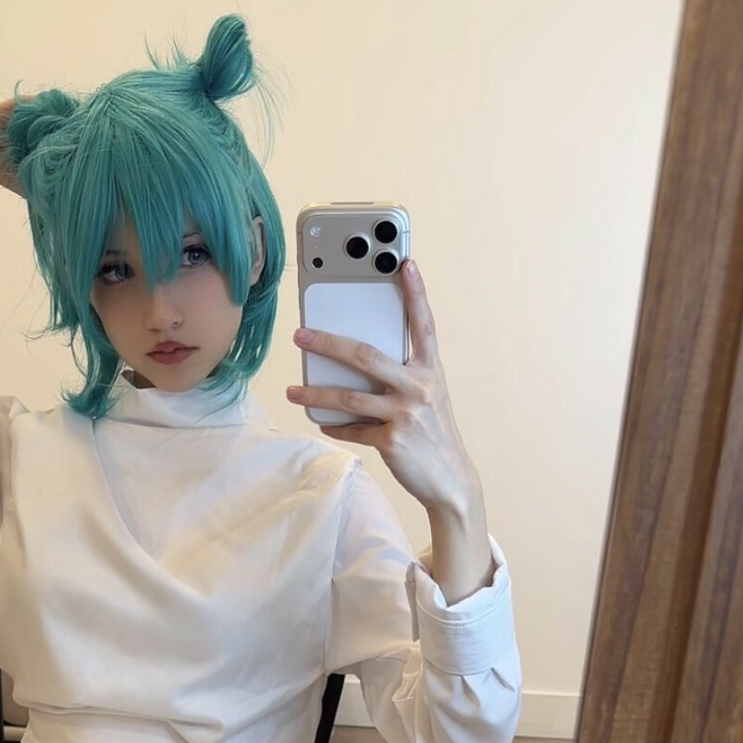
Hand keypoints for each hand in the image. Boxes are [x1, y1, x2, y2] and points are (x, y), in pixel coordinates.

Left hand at [286, 260, 480, 514]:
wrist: (450, 479)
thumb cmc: (434, 433)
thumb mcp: (429, 396)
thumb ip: (404, 374)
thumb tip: (360, 360)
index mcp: (430, 370)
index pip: (423, 323)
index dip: (416, 292)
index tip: (405, 263)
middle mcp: (419, 387)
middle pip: (365, 355)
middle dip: (328, 342)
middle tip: (301, 335)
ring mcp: (405, 414)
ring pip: (349, 396)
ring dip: (315, 393)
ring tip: (292, 391)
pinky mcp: (392, 441)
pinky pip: (354, 429)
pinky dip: (335, 426)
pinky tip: (321, 422)